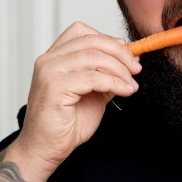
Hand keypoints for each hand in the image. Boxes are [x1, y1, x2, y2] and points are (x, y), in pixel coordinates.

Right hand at [7, 22, 141, 179]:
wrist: (45, 149)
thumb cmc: (66, 124)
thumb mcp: (93, 93)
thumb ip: (105, 74)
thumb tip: (129, 58)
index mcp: (55, 57)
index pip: (82, 31)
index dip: (109, 39)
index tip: (128, 55)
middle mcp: (49, 60)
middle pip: (91, 41)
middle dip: (120, 53)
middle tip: (136, 69)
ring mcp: (49, 72)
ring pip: (94, 57)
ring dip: (119, 70)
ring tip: (131, 85)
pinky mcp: (54, 87)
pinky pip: (93, 78)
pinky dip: (114, 83)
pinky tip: (124, 91)